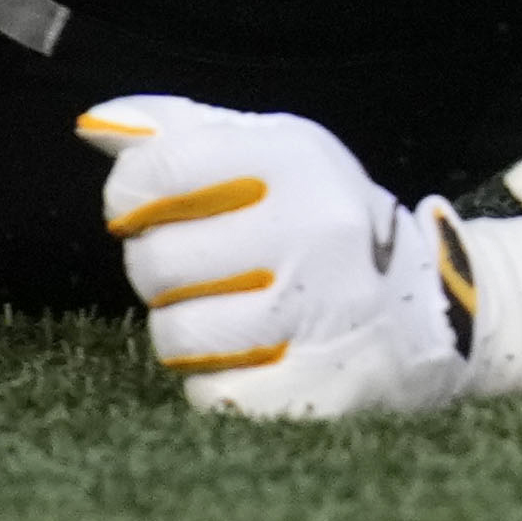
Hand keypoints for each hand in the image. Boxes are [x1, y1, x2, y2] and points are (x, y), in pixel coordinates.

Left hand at [80, 95, 468, 419]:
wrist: (427, 308)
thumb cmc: (319, 218)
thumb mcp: (266, 151)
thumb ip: (175, 130)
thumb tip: (95, 127)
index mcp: (294, 161)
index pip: (160, 171)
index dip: (127, 196)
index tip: (138, 208)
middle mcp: (311, 233)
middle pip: (157, 262)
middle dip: (153, 267)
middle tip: (188, 268)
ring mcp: (319, 316)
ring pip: (176, 335)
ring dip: (179, 327)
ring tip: (216, 311)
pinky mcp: (318, 390)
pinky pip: (211, 392)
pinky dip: (212, 378)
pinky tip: (245, 355)